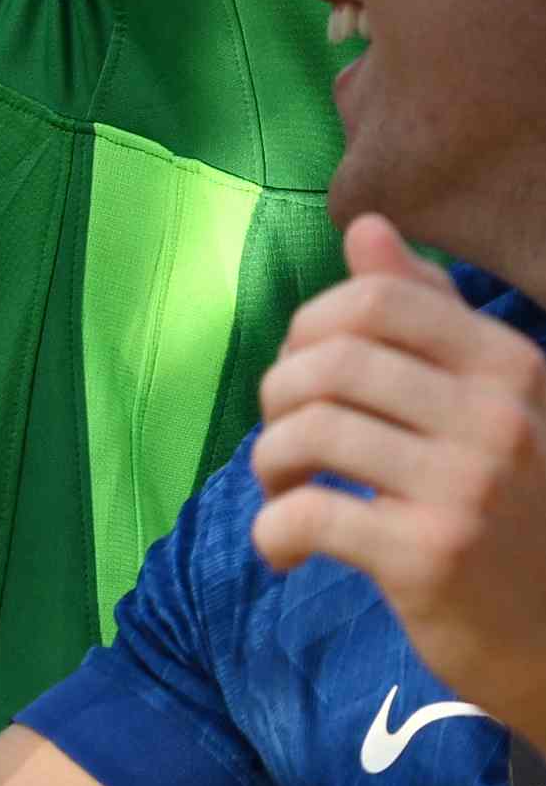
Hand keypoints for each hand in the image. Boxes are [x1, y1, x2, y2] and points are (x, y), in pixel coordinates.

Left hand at [250, 219, 545, 726]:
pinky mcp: (427, 558)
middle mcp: (497, 419)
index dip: (310, 329)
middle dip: (278, 398)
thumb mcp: (495, 405)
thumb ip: (431, 317)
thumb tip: (366, 227)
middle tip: (288, 443)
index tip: (306, 376)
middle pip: (329, 362)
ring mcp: (465, 488)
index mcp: (512, 369)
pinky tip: (289, 554)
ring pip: (307, 433)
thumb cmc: (517, 511)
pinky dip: (272, 534)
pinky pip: (304, 516)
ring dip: (269, 465)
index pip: (377, 300)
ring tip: (285, 494)